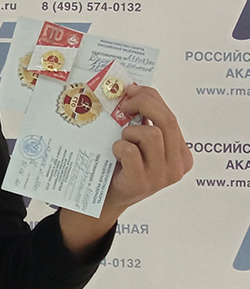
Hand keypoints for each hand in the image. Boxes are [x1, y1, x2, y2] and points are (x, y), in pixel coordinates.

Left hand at [102, 84, 192, 215]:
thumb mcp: (140, 143)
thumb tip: (133, 90)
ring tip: (121, 140)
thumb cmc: (122, 166)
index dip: (151, 98)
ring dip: (129, 131)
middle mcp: (177, 166)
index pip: (172, 117)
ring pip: (151, 135)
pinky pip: (130, 151)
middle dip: (143, 104)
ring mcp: (161, 177)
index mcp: (181, 154)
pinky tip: (115, 153)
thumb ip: (145, 122)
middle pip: (166, 121)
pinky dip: (119, 146)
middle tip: (123, 104)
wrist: (107, 199)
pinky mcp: (141, 183)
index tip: (132, 90)